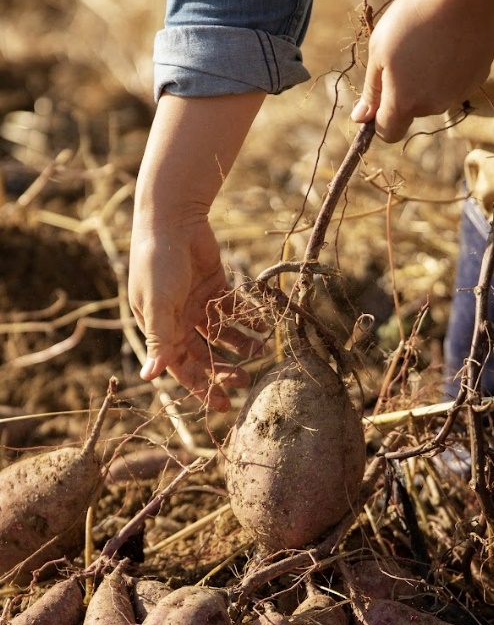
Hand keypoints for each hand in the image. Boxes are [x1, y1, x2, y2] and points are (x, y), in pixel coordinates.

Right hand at [129, 92, 265, 410]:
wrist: (172, 219)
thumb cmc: (158, 262)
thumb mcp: (159, 304)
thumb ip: (160, 340)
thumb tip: (149, 377)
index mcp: (161, 329)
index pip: (181, 368)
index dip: (201, 387)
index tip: (224, 406)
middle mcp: (178, 321)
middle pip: (204, 355)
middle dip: (223, 368)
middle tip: (246, 380)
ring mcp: (197, 304)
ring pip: (221, 334)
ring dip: (239, 344)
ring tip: (260, 350)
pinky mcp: (215, 286)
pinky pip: (233, 309)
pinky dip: (246, 317)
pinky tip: (262, 325)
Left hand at [351, 0, 493, 141]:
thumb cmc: (416, 17)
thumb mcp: (380, 50)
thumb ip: (371, 90)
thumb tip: (360, 118)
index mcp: (405, 103)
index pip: (388, 133)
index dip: (379, 120)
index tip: (378, 99)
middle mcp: (432, 106)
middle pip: (410, 111)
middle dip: (403, 92)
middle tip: (404, 56)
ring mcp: (456, 94)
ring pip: (432, 97)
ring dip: (425, 80)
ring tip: (428, 45)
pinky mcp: (474, 80)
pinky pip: (452, 84)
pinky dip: (446, 71)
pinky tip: (447, 44)